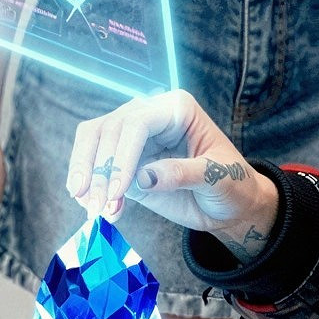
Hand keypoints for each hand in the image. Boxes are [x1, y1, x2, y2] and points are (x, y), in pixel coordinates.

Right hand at [67, 89, 279, 260]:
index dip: (122, 155)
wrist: (231, 205)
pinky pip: (97, 167)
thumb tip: (144, 177)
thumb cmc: (232, 184)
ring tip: (92, 208)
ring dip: (86, 175)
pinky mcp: (125, 162)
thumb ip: (183, 174)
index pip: (137, 122)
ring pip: (93, 142)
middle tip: (96, 204)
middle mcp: (151, 116)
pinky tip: (100, 210)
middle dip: (97, 169)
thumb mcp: (218, 178)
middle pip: (107, 129)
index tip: (118, 190)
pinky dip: (91, 187)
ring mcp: (134, 139)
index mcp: (176, 109)